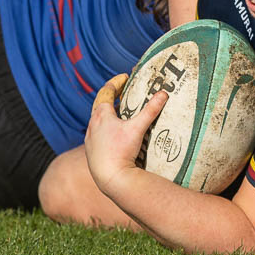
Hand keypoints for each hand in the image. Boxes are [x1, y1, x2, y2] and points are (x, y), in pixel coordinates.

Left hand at [84, 73, 166, 192]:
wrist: (109, 177)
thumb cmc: (121, 150)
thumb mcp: (138, 128)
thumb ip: (151, 110)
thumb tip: (163, 94)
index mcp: (101, 115)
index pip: (106, 92)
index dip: (115, 83)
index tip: (125, 77)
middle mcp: (92, 125)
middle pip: (100, 105)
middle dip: (111, 97)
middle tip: (123, 92)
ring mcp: (91, 138)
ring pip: (98, 120)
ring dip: (108, 114)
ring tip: (120, 113)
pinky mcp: (92, 151)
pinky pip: (97, 134)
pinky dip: (106, 129)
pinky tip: (114, 135)